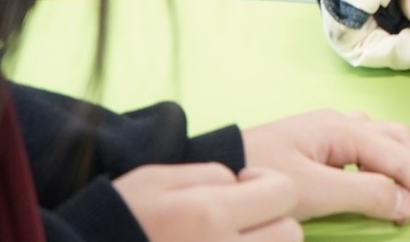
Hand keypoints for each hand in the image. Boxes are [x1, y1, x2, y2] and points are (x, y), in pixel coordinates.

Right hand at [113, 163, 300, 240]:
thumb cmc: (120, 217)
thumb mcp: (157, 179)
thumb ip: (210, 175)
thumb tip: (244, 184)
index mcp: (208, 213)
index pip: (284, 192)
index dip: (268, 185)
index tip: (243, 188)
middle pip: (289, 232)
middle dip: (271, 220)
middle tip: (237, 220)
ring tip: (228, 239)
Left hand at [242, 109, 409, 228]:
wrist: (212, 170)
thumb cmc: (256, 175)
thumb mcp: (311, 191)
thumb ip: (363, 193)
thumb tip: (406, 203)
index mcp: (342, 130)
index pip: (403, 161)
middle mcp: (342, 125)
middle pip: (401, 145)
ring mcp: (330, 134)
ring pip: (385, 148)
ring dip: (401, 175)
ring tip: (403, 209)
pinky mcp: (320, 148)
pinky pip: (365, 156)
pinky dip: (381, 175)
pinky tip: (374, 194)